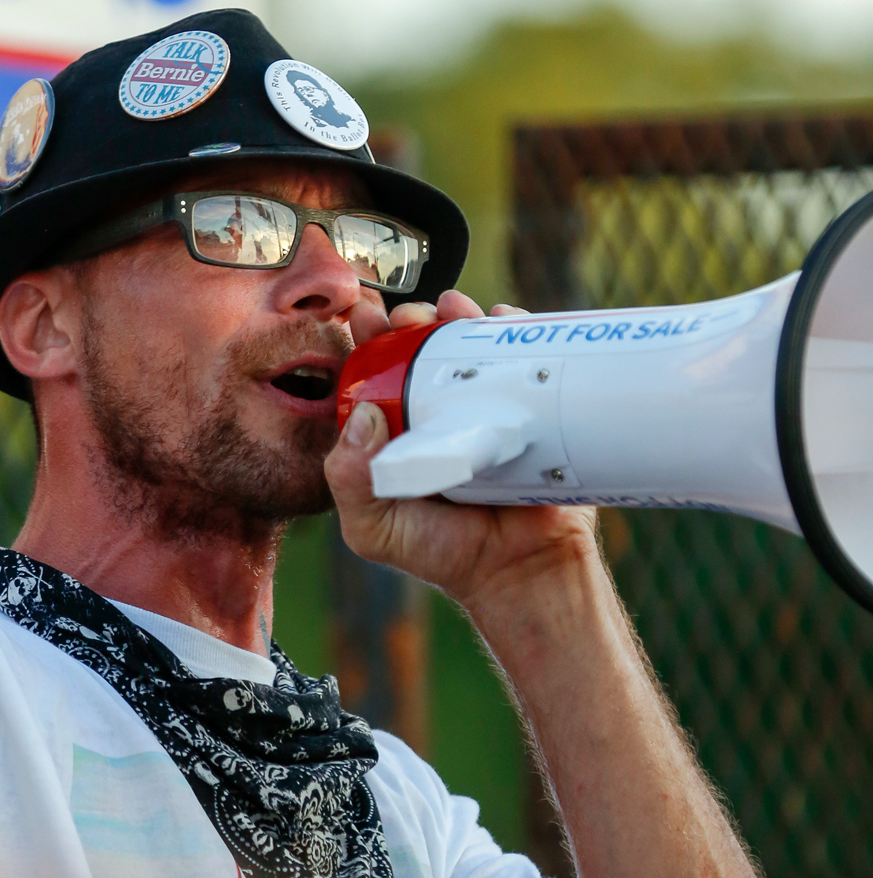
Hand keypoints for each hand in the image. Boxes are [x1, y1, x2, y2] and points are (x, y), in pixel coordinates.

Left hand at [325, 291, 598, 610]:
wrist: (521, 570)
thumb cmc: (442, 552)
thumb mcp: (373, 527)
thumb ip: (349, 480)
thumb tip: (363, 414)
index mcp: (394, 434)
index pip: (373, 375)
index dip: (367, 341)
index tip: (365, 315)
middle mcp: (435, 414)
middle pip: (420, 349)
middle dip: (411, 320)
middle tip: (409, 316)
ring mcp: (483, 407)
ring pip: (466, 346)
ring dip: (455, 314)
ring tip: (449, 307)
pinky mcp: (527, 406)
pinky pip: (519, 357)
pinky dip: (509, 329)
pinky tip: (499, 317)